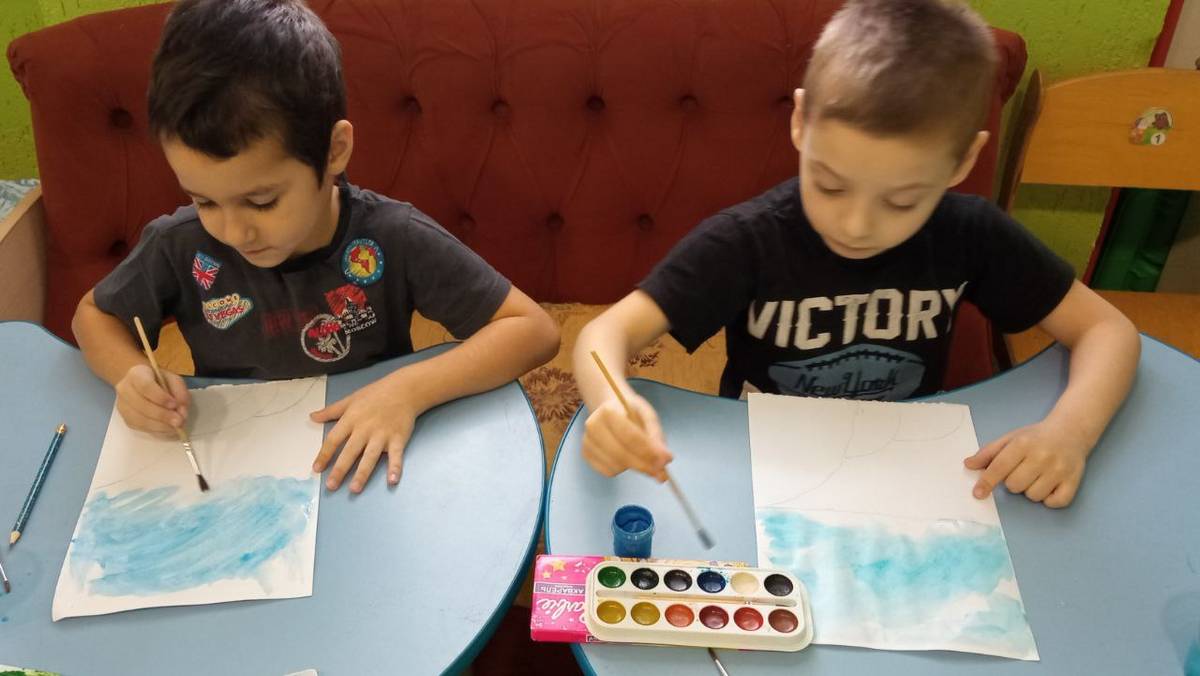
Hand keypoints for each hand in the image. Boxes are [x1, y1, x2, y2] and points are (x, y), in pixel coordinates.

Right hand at [115, 363, 189, 434]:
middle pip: (141, 405)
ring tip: (176, 427)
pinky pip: (141, 428)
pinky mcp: (126, 419)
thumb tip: (182, 411)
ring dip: (160, 426)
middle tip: (179, 421)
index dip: (160, 397)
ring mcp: (123, 406)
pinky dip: (157, 431)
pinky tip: (168, 429)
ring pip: (139, 420)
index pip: (145, 386)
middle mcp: (125, 390)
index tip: (174, 405)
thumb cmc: (159, 380)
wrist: (141, 384)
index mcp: (136, 374)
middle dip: (162, 415)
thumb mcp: (173, 379)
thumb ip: (180, 392)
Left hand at [310, 376, 415, 492]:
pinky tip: (392, 480)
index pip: (334, 439)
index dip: (324, 454)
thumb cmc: (376, 394)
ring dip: (362, 474)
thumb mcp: (350, 399)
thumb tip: (312, 417)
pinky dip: (395, 468)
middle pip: (350, 451)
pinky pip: (396, 456)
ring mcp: (382, 435)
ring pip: (370, 457)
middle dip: (340, 469)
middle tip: (331, 486)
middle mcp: (365, 429)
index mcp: (351, 419)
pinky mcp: (398, 439)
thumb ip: (331, 411)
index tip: (317, 469)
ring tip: (354, 489)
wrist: (404, 389)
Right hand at [582, 394, 671, 480]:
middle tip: (661, 472)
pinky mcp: (586, 454)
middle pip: (621, 455)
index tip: (666, 462)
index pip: (631, 437)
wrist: (610, 407)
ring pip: (615, 466)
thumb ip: (656, 437)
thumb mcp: (648, 416)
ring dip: (633, 467)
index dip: (649, 452)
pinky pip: (607, 471)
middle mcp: (593, 426)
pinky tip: (626, 458)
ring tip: (641, 457)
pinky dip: (621, 469)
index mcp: (609, 411)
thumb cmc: (631, 411)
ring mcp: (587, 441)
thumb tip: (666, 460)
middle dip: (644, 465)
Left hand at [963, 421, 1089, 507]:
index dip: (987, 482)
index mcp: (1023, 444)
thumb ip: (988, 453)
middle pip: (1014, 486)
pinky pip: (1054, 503)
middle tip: (1022, 471)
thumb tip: (968, 465)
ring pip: (1033, 496)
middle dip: (1013, 482)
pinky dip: (1049, 499)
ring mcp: (1059, 470)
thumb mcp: (1010, 439)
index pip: (999, 467)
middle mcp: (1042, 456)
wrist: (1071, 431)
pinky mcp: (1073, 481)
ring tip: (1037, 476)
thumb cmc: (1035, 437)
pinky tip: (1049, 486)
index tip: (978, 493)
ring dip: (1030, 490)